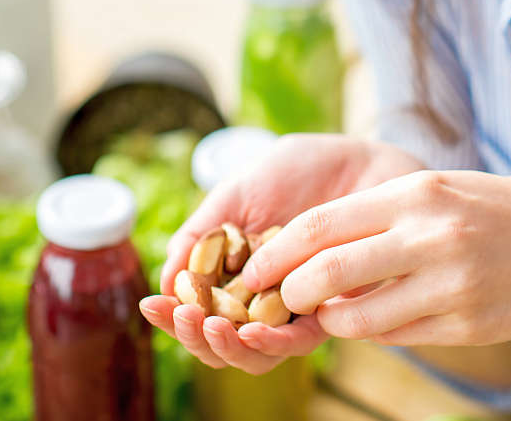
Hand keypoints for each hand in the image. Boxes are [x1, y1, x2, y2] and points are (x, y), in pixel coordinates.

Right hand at [138, 134, 423, 373]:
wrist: (360, 158)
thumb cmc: (300, 170)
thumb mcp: (239, 193)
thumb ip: (202, 233)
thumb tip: (166, 278)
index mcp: (234, 273)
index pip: (196, 311)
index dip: (171, 315)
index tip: (150, 305)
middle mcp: (263, 298)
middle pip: (221, 341)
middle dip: (194, 336)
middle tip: (183, 317)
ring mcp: (297, 308)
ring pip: (256, 352)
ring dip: (228, 346)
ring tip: (211, 326)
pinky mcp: (333, 312)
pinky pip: (299, 340)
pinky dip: (272, 341)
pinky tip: (252, 330)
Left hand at [241, 169, 510, 347]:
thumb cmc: (498, 209)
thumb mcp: (440, 190)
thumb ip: (383, 213)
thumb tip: (317, 247)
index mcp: (418, 193)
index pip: (323, 224)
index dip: (278, 252)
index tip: (253, 268)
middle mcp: (431, 237)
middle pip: (329, 272)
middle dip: (292, 292)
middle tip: (280, 299)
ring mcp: (451, 284)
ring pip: (359, 316)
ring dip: (332, 320)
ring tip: (331, 312)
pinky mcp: (466, 323)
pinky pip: (398, 335)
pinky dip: (377, 330)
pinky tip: (380, 318)